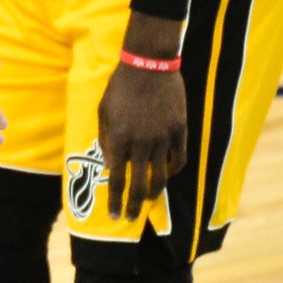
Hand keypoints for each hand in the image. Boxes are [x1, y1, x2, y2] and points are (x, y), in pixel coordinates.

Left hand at [98, 63, 187, 218]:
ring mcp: (163, 138)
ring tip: (148, 200)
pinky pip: (179, 159)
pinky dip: (173, 171)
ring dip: (154, 192)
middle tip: (131, 219)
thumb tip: (110, 168)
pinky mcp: (179, 130)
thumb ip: (106, 141)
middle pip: (139, 184)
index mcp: (119, 140)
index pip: (117, 180)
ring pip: (161, 176)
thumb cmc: (120, 86)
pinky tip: (167, 175)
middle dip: (134, 206)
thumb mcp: (103, 112)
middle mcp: (141, 143)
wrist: (149, 63)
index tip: (114, 216)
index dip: (115, 201)